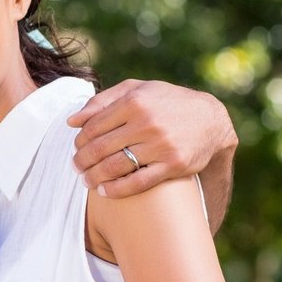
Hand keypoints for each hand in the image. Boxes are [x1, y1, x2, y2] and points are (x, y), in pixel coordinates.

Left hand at [69, 78, 235, 197]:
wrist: (210, 120)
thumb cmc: (166, 103)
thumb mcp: (137, 90)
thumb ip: (102, 101)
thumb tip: (71, 121)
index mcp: (134, 102)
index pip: (93, 127)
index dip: (80, 141)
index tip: (77, 148)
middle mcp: (147, 122)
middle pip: (99, 148)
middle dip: (82, 161)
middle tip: (77, 167)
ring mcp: (160, 145)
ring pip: (114, 167)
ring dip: (94, 177)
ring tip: (87, 180)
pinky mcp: (172, 165)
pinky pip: (137, 183)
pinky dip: (115, 190)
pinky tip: (104, 191)